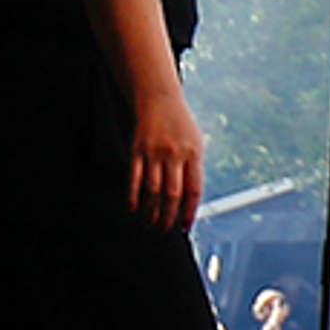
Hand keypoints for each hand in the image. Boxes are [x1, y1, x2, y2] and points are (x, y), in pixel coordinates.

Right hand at [129, 88, 205, 231]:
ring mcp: (155, 153)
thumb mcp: (196, 143)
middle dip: (169, 216)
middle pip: (173, 193)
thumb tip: (191, 199)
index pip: (194, 189)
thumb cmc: (181, 125)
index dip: (189, 211)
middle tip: (165, 229)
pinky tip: (133, 208)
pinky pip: (134, 177)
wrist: (160, 100)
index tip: (185, 226)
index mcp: (194, 154)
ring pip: (153, 189)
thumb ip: (194, 168)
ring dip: (151, 209)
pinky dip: (133, 195)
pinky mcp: (137, 150)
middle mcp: (175, 154)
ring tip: (151, 222)